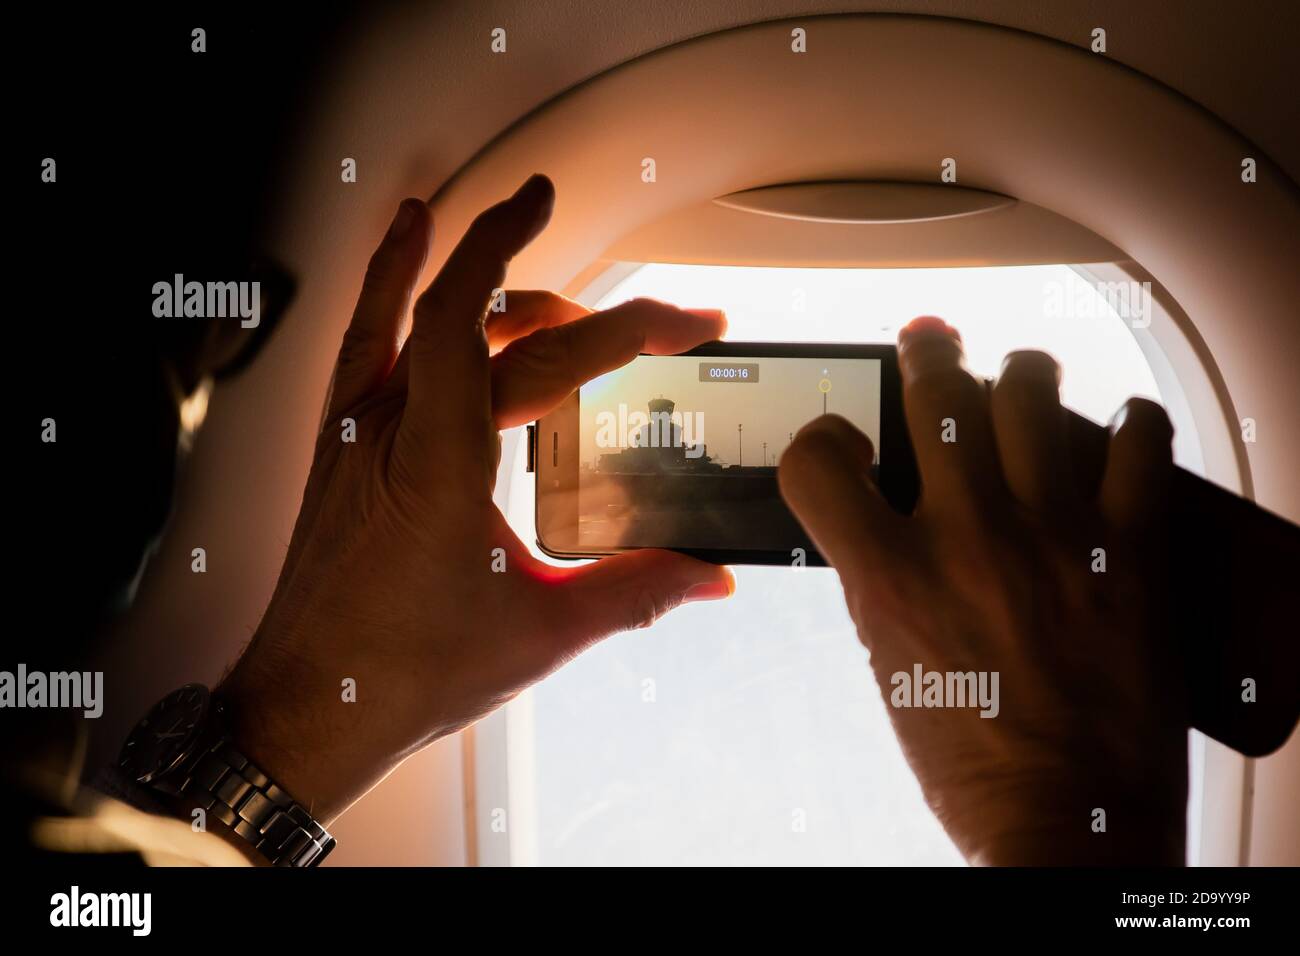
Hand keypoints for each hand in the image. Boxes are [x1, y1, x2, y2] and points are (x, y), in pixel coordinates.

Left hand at [218, 175, 732, 820]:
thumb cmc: (399, 673)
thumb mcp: (539, 631)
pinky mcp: (339, 442)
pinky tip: (404, 243)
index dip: (618, 323)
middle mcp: (390, 427)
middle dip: (588, 305)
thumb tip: (707, 577)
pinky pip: (366, 334)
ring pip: (414, 307)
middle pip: (490, 322)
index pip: (535, 353)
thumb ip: (634, 592)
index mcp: (441, 464)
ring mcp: (356, 428)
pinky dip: (388, 277)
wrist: (305, 706)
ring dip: (472, 252)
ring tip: (524, 208)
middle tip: (657, 310)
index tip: (682, 321)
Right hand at [778, 316, 1187, 863]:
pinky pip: (1137, 444)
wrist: (1068, 825)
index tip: (841, 441)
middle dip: (927, 353)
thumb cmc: (972, 761)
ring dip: (1019, 373)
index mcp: (889, 578)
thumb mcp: (892, 664)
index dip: (820, 438)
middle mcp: (966, 540)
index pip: (819, 460)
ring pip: (1030, 394)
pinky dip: (1129, 423)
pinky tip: (1120, 426)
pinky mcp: (1130, 552)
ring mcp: (1053, 536)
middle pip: (935, 395)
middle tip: (930, 340)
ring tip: (1020, 375)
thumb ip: (884, 580)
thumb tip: (888, 518)